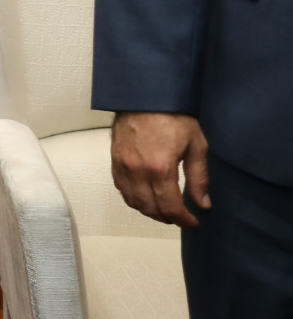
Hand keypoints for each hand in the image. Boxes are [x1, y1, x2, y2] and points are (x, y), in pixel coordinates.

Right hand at [110, 111, 210, 227]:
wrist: (146, 96)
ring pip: (133, 202)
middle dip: (168, 218)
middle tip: (181, 217)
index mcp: (160, 168)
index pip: (170, 207)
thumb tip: (203, 204)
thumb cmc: (174, 116)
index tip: (194, 222)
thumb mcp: (196, 145)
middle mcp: (137, 170)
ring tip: (164, 210)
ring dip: (150, 211)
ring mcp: (123, 166)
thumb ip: (199, 178)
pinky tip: (146, 196)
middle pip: (150, 209)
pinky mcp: (114, 160)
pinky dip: (134, 198)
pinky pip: (121, 189)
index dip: (184, 220)